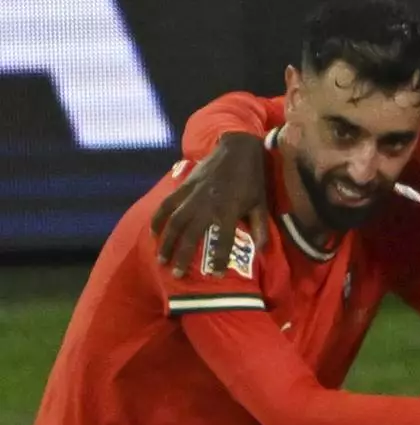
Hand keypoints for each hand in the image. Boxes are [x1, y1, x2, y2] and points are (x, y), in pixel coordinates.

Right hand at [150, 133, 269, 277]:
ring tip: (162, 260)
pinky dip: (158, 219)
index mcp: (229, 210)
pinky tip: (153, 233)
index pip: (223, 241)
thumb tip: (262, 251)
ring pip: (175, 222)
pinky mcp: (184, 186)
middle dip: (183, 256)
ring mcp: (193, 195)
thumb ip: (261, 228)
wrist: (238, 148)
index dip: (218, 260)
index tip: (214, 276)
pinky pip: (167, 205)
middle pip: (191, 235)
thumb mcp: (261, 203)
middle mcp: (208, 205)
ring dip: (167, 242)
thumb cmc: (252, 179)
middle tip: (177, 275)